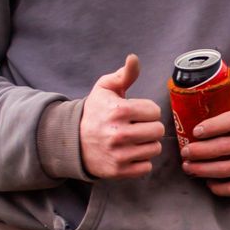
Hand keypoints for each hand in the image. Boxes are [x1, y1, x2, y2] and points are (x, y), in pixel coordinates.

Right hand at [79, 55, 165, 178]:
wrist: (72, 141)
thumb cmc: (94, 112)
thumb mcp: (104, 89)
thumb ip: (124, 74)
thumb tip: (133, 58)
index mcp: (118, 111)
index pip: (154, 111)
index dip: (147, 111)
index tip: (136, 113)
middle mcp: (118, 134)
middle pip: (158, 131)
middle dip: (150, 127)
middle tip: (137, 126)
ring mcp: (118, 155)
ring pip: (155, 149)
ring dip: (147, 144)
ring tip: (133, 140)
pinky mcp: (119, 171)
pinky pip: (147, 167)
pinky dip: (141, 161)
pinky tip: (129, 153)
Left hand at [179, 97, 229, 195]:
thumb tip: (201, 100)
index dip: (212, 126)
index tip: (195, 131)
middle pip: (224, 147)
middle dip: (199, 151)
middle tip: (185, 152)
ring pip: (225, 170)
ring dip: (202, 170)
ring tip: (188, 166)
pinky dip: (217, 187)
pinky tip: (207, 181)